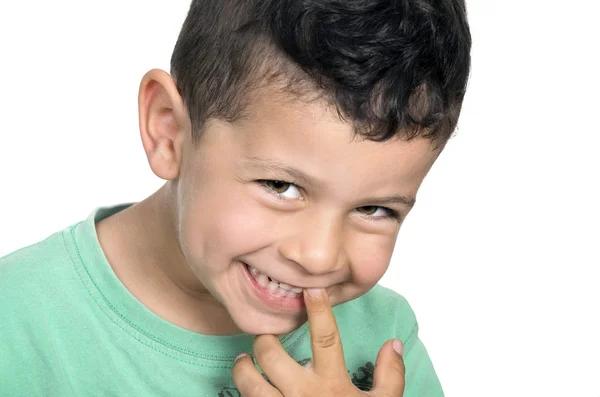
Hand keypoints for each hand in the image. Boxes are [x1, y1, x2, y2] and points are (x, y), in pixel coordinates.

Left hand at [232, 288, 405, 396]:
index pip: (325, 338)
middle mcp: (304, 396)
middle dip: (264, 340)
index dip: (318, 310)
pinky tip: (245, 392)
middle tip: (263, 338)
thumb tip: (393, 344)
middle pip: (272, 355)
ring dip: (243, 369)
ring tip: (244, 362)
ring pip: (250, 383)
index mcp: (332, 385)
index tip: (310, 290)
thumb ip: (391, 376)